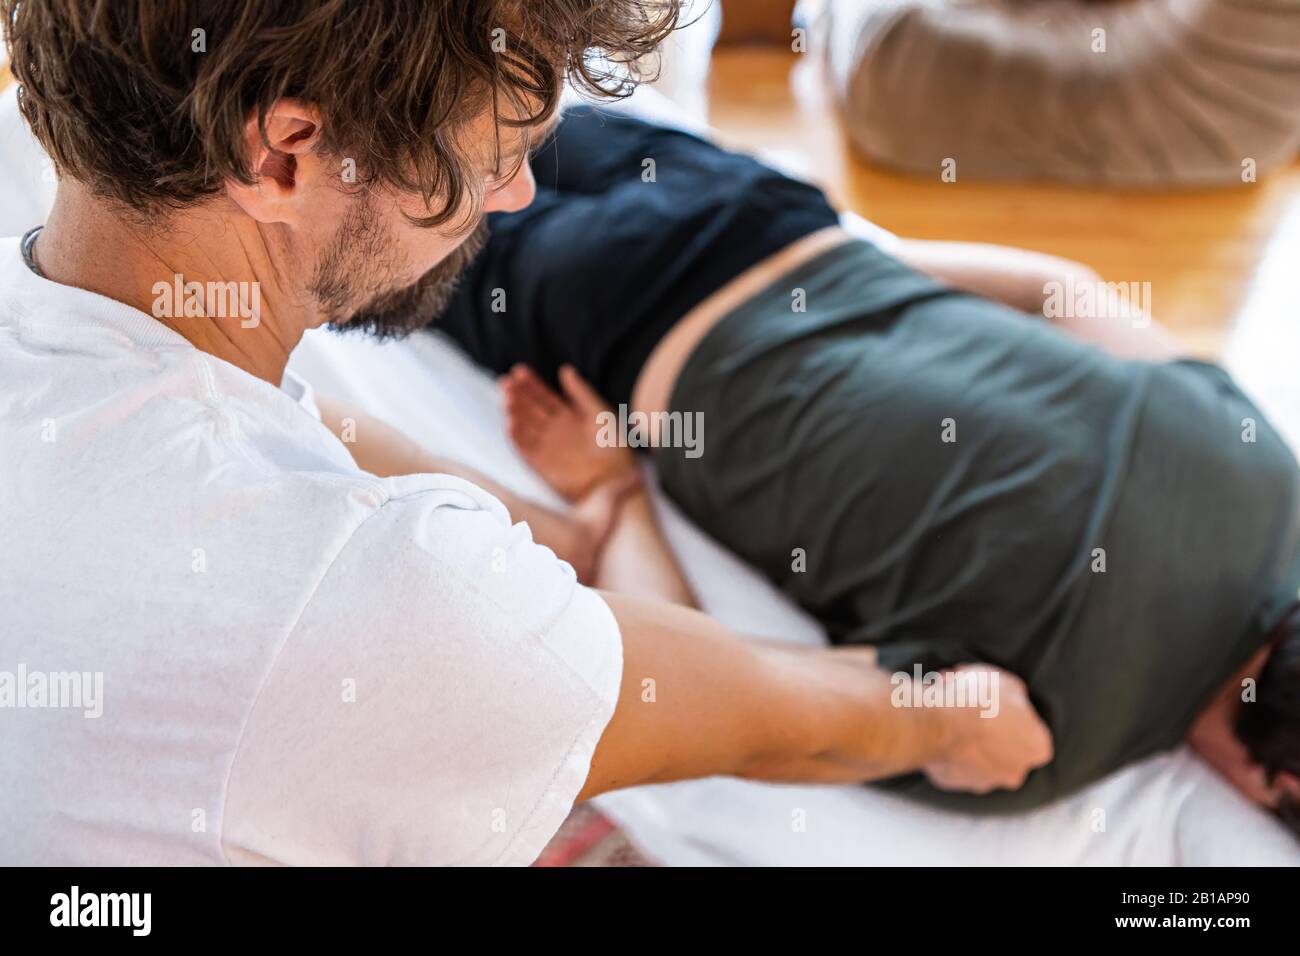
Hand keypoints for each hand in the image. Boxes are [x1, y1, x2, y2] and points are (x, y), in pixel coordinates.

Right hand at [922, 666, 1053, 793]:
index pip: (1032, 734)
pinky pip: (952, 764)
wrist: (939, 723)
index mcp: (1037, 748)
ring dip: (967, 740)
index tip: (997, 702)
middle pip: (1006, 751)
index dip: (1013, 715)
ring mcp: (983, 781)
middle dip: (990, 732)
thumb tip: (1010, 699)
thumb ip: (1014, 697)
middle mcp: (1015, 772)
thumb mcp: (1006, 682)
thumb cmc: (978, 700)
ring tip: (949, 714)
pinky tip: (937, 728)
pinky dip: (946, 749)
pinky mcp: (954, 783)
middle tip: (971, 707)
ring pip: (978, 760)